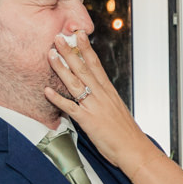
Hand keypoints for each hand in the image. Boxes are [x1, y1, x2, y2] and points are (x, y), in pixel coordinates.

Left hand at [47, 31, 141, 164]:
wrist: (135, 150)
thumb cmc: (127, 134)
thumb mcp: (116, 110)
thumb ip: (104, 100)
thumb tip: (95, 94)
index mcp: (108, 91)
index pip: (96, 64)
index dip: (86, 48)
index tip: (79, 33)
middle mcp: (101, 95)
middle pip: (83, 68)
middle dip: (70, 51)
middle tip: (58, 37)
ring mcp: (94, 107)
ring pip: (75, 83)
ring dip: (61, 68)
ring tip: (51, 55)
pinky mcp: (88, 121)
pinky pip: (70, 107)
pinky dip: (58, 99)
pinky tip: (46, 90)